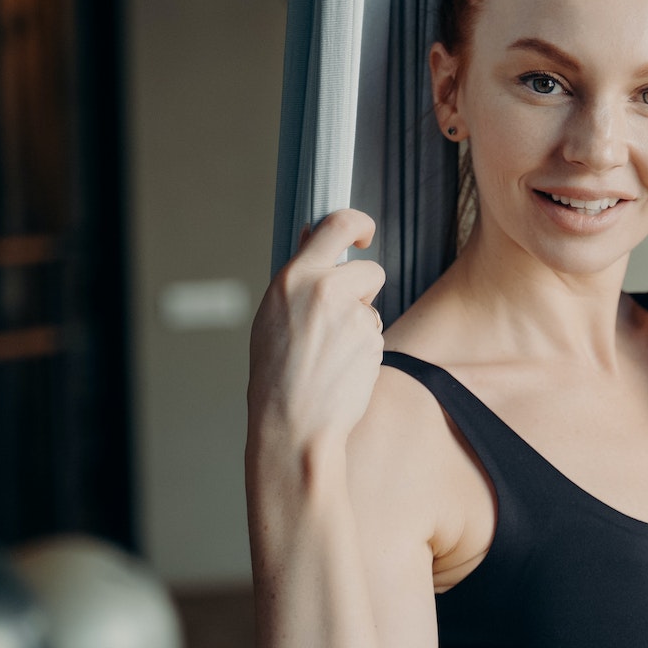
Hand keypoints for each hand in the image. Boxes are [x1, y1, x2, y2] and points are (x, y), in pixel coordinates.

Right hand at [248, 208, 388, 457]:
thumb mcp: (272, 315)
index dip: (358, 223)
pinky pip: (375, 335)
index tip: (364, 233)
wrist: (292, 424)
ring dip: (360, 325)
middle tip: (342, 318)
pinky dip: (363, 350)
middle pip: (370, 271)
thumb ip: (298, 277)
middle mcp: (326, 290)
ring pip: (372, 309)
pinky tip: (341, 370)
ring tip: (329, 356)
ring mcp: (353, 316)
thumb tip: (311, 235)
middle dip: (364, 290)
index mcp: (294, 278)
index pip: (337, 224)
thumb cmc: (275, 375)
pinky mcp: (373, 341)